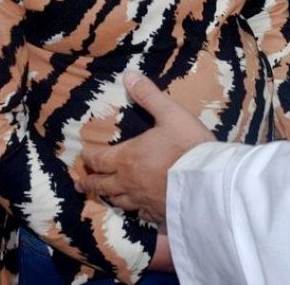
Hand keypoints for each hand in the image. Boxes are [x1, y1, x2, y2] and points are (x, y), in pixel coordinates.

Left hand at [77, 73, 214, 224]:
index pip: (99, 159)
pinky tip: (138, 210)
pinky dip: (135, 211)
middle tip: (80, 182)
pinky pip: (140, 214)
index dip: (89, 156)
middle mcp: (128, 182)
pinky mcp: (157, 214)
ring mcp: (142, 201)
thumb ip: (149, 95)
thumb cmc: (188, 145)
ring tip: (103, 196)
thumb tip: (129, 75)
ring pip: (118, 201)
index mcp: (127, 158)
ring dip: (108, 196)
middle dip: (89, 181)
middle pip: (101, 185)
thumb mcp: (170, 113)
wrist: (208, 182)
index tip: (84, 154)